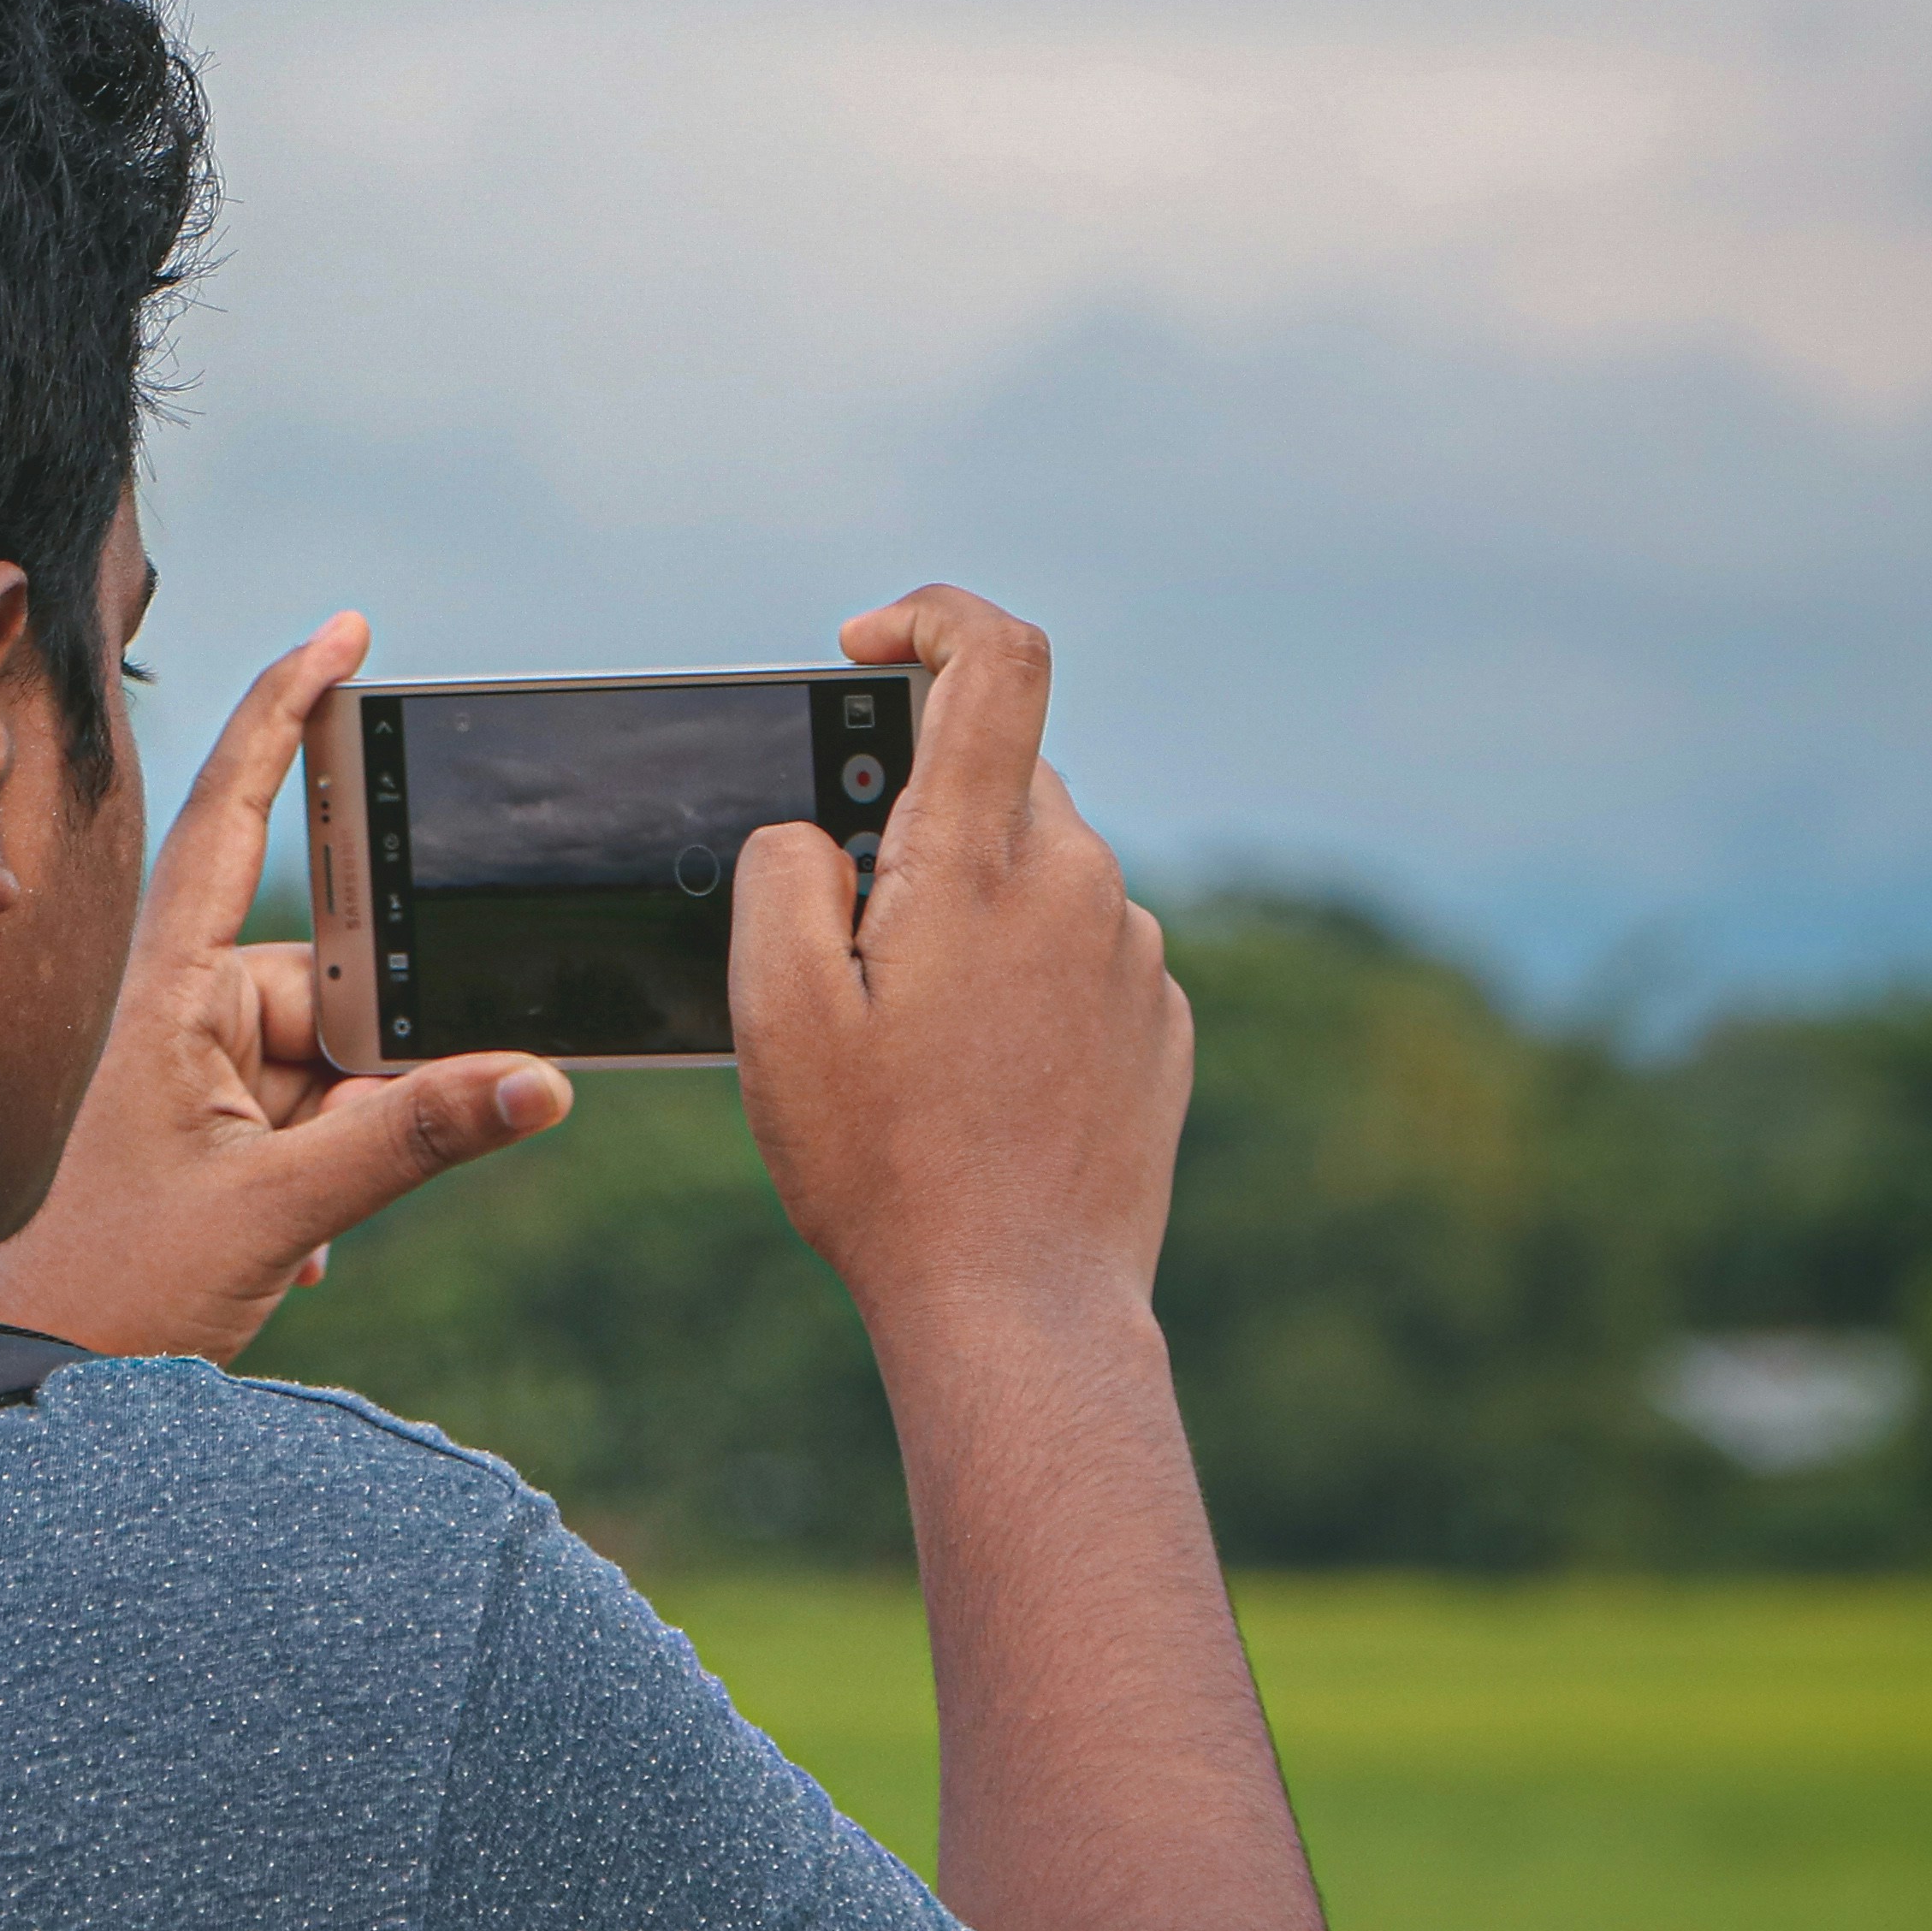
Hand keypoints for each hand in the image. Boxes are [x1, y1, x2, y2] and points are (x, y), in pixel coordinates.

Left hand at [0, 614, 571, 1361]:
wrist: (20, 1384)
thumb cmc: (104, 1292)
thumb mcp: (275, 1211)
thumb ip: (413, 1138)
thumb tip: (540, 1078)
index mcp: (169, 992)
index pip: (239, 819)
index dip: (289, 716)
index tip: (344, 632)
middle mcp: (179, 1014)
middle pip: (337, 991)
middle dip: (366, 1080)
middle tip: (320, 1177)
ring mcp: (192, 1074)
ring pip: (334, 1071)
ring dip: (339, 1154)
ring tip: (279, 1232)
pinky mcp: (205, 1132)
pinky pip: (312, 1125)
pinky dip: (321, 1182)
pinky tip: (276, 1249)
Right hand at [731, 586, 1188, 1334]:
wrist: (1019, 1310)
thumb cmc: (885, 1169)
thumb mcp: (773, 1013)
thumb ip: (781, 873)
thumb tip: (816, 830)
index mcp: (981, 862)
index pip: (997, 659)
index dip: (932, 619)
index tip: (866, 650)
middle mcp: (1079, 884)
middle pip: (996, 781)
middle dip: (914, 826)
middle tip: (848, 944)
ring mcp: (1131, 955)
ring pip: (1034, 874)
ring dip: (966, 915)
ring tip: (910, 1043)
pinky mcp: (1158, 1023)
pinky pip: (1075, 954)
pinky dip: (1017, 981)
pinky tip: (973, 1083)